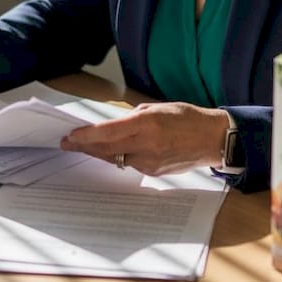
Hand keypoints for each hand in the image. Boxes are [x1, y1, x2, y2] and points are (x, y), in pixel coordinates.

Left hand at [59, 102, 229, 175]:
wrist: (213, 140)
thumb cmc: (188, 118)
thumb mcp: (159, 108)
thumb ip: (134, 117)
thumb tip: (114, 126)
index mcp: (147, 124)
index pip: (107, 132)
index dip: (86, 136)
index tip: (71, 135)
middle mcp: (147, 145)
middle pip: (106, 149)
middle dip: (85, 146)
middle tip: (68, 143)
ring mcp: (150, 162)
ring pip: (116, 158)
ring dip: (100, 152)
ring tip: (85, 146)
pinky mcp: (154, 172)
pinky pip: (130, 164)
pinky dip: (120, 157)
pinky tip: (113, 151)